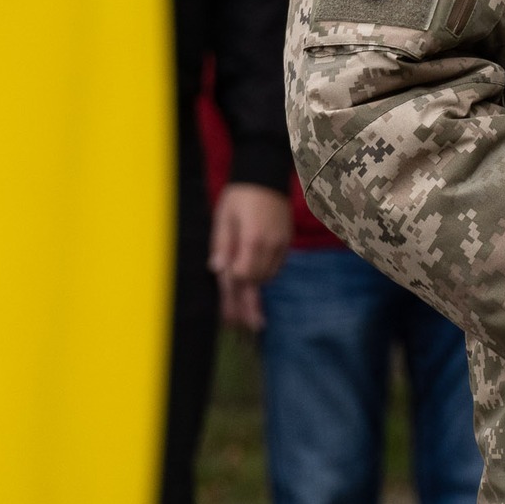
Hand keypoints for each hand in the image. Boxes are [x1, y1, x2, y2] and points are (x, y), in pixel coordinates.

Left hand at [210, 183, 291, 330]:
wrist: (265, 172)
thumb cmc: (239, 194)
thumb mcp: (224, 216)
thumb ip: (221, 244)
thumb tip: (217, 270)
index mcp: (252, 239)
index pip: (242, 277)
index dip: (233, 299)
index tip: (228, 319)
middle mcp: (270, 245)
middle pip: (257, 282)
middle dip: (247, 306)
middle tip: (243, 330)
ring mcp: (281, 243)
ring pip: (268, 276)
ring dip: (256, 290)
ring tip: (247, 312)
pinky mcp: (286, 241)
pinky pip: (277, 266)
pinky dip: (266, 276)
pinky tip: (257, 284)